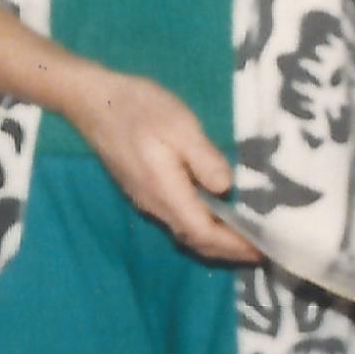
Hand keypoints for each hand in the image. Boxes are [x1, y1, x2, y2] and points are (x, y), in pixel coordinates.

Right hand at [59, 67, 256, 264]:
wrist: (93, 102)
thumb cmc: (139, 109)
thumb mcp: (180, 125)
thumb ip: (204, 158)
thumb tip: (226, 188)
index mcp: (167, 193)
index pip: (204, 233)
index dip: (233, 246)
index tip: (261, 251)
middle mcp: (156, 205)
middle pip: (195, 240)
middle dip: (228, 250)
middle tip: (260, 250)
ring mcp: (146, 200)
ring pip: (185, 232)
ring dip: (215, 240)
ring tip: (243, 237)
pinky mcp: (143, 190)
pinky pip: (177, 219)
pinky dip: (201, 226)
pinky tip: (214, 213)